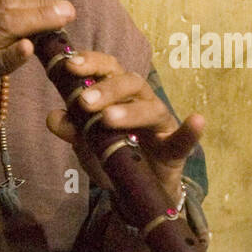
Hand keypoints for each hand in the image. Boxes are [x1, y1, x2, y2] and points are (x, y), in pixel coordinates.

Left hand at [44, 51, 203, 201]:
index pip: (107, 68)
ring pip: (150, 108)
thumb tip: (54, 117)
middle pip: (129, 82)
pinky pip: (184, 139)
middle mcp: (141, 101)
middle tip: (85, 102)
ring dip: (130, 111)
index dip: (91, 62)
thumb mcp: (87, 145)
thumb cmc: (113, 155)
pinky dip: (191, 130)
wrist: (138, 189)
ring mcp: (160, 124)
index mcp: (118, 94)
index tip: (69, 65)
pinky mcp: (175, 149)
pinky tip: (197, 121)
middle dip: (106, 88)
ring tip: (108, 119)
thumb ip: (72, 131)